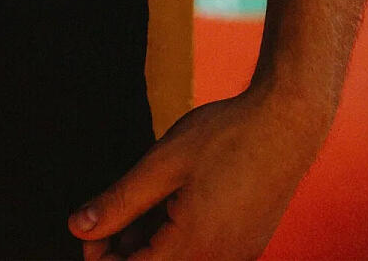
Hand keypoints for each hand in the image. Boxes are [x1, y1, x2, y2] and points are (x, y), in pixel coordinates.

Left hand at [67, 86, 330, 259]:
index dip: (102, 257)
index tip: (87, 232)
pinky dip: (177, 235)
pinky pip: (203, 251)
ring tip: (139, 202)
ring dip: (150, 243)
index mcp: (193, 247)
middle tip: (105, 215)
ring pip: (179, 259)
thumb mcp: (163, 163)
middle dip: (125, 249)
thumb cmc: (227, 135)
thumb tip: (78, 227)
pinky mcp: (247, 243)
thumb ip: (120, 201)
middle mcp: (218, 260)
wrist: (289, 121)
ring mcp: (237, 255)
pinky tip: (168, 202)